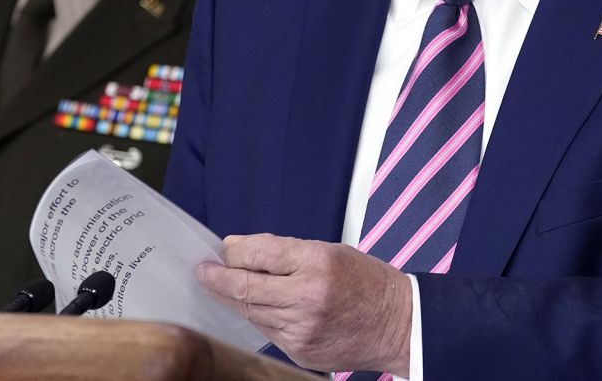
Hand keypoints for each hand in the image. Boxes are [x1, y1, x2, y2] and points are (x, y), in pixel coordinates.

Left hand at [196, 233, 411, 375]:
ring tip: (221, 288)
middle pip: (246, 287)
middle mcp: (307, 296)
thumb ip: (283, 250)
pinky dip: (258, 316)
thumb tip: (239, 249)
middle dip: (218, 279)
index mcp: (317, 262)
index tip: (219, 252)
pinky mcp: (301, 351)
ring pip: (252, 311)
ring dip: (233, 299)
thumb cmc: (366, 282)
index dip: (232, 252)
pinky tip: (255, 306)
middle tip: (203, 272)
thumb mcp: (329, 250)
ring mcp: (303, 328)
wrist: (399, 324)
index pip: (258, 253)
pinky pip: (267, 331)